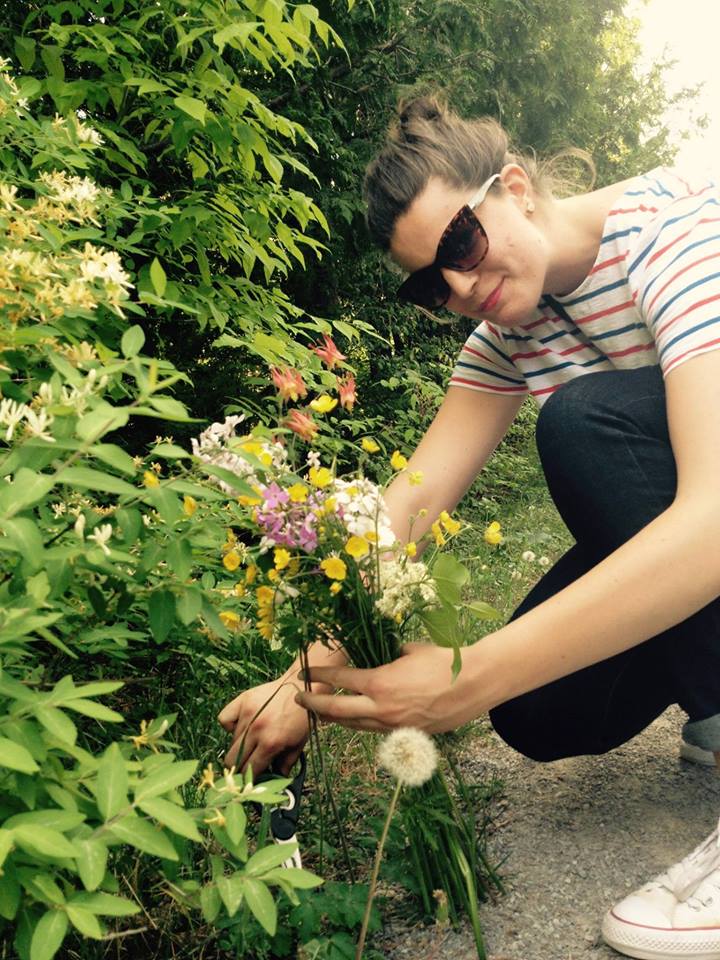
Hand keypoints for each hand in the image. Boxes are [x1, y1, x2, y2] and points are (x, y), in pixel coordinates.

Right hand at [218, 676, 309, 775]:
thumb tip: (273, 780)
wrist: (303, 687)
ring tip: (251, 742)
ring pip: (230, 742)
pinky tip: (241, 726)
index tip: (248, 781)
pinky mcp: (242, 701)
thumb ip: (284, 765)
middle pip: (233, 760)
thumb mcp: (298, 745)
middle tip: (245, 765)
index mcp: (271, 743)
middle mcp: (256, 730)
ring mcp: (248, 714)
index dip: (248, 780)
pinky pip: (224, 719)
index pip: (249, 770)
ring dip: (238, 747)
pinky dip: (229, 725)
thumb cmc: (302, 718)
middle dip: (238, 767)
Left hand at [295, 643, 479, 733]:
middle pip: (337, 711)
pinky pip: (376, 731)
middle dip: (314, 705)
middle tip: (298, 699)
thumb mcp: (410, 650)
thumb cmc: (443, 661)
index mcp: (379, 683)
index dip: (318, 677)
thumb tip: (380, 651)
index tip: (303, 673)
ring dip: (335, 719)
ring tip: (320, 713)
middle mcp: (381, 709)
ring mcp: (394, 725)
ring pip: (354, 726)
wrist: (475, 684)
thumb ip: (389, 654)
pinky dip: (361, 724)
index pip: (339, 681)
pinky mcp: (408, 734)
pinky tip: (355, 720)